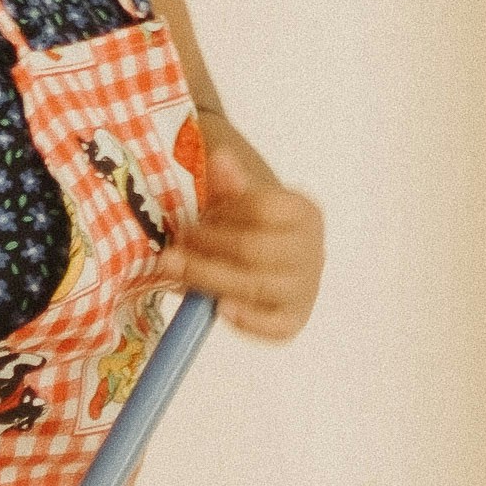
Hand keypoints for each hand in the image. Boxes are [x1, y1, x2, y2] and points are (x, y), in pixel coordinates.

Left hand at [169, 120, 325, 342]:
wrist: (269, 261)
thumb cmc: (248, 228)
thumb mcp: (238, 201)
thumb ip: (228, 184)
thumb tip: (220, 159)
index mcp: (304, 212)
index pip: (262, 208)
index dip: (221, 215)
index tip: (188, 222)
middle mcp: (313, 250)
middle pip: (257, 249)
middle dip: (207, 249)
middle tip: (171, 250)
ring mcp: (306, 288)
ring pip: (260, 286)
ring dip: (212, 279)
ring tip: (178, 272)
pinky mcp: (294, 320)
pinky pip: (275, 326)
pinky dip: (247, 320)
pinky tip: (219, 308)